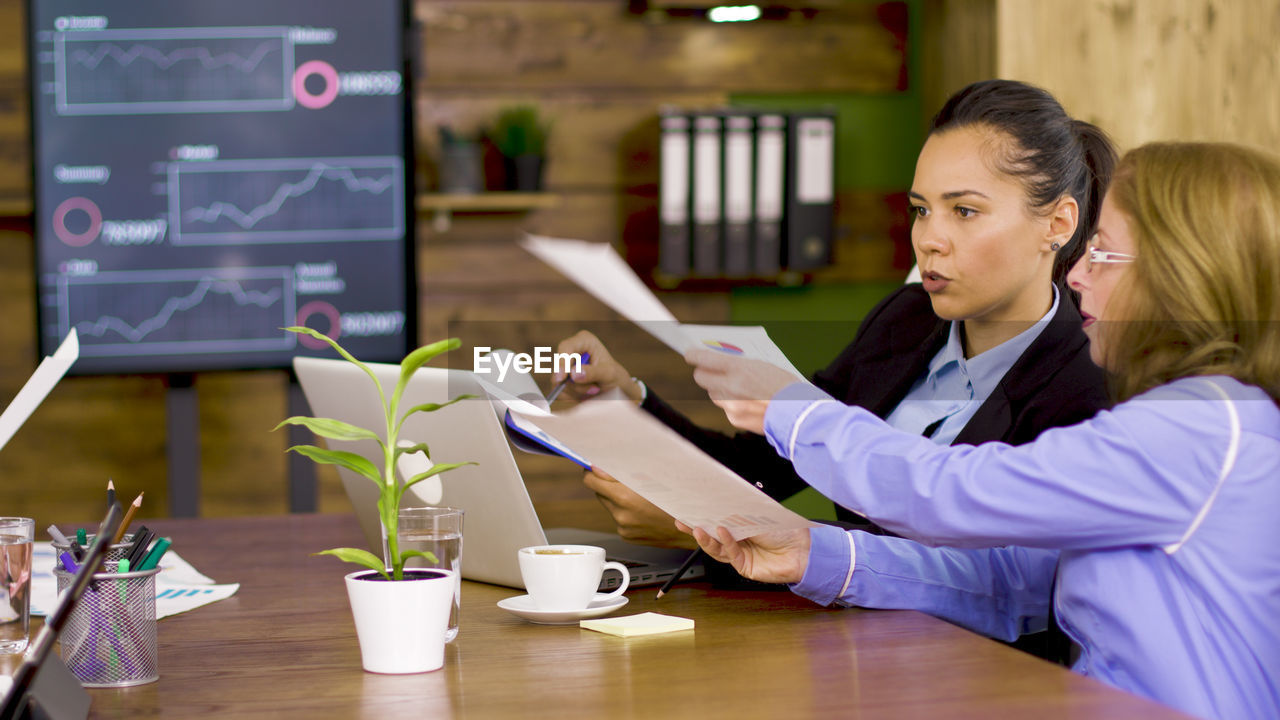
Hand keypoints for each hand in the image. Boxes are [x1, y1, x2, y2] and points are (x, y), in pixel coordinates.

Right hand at [552, 331, 643, 403]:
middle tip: (593, 389)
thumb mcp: (608, 373)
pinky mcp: (562, 379)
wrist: (613, 387)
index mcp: (583, 340)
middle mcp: (571, 350)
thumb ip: (592, 372)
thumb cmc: (613, 375)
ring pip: (559, 382)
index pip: (565, 347)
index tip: (562, 378)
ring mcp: (565, 366)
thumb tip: (573, 373)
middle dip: (574, 382)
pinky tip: (586, 393)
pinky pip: (560, 391)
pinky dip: (573, 396)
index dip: (562, 362)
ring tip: (594, 389)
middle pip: (559, 366)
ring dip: (577, 390)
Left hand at [584, 469, 695, 548]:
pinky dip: (627, 512)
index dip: (591, 472)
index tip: (593, 468)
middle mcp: (621, 514)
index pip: (590, 481)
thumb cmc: (676, 501)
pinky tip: (643, 510)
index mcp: (624, 497)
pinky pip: (620, 519)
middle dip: (608, 485)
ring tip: (641, 497)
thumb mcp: (651, 477)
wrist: (692, 529)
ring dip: (619, 499)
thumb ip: (619, 472)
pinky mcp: (627, 536)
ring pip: (611, 506)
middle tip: (627, 481)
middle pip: (600, 492)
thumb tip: (597, 467)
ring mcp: (624, 527)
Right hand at [675, 522, 810, 584]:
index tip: (688, 509)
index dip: (703, 515)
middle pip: (712, 535)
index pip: (717, 520)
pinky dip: (725, 542)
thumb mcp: (759, 515)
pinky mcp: (745, 567)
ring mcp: (741, 555)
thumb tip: (720, 504)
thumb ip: (739, 514)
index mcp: (741, 526)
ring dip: (706, 538)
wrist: (805, 551)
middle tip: (681, 521)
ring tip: (697, 528)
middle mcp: (739, 540)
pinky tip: (722, 532)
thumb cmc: (787, 530)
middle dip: (695, 529)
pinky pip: (731, 554)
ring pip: (717, 548)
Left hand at [684, 348, 798, 433]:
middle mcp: (730, 387)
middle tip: (707, 369)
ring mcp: (731, 405)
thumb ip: (741, 364)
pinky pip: (726, 409)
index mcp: (739, 368)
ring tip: (730, 385)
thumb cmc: (787, 385)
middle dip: (703, 372)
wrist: (801, 414)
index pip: (704, 358)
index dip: (694, 355)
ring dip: (718, 388)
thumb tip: (723, 363)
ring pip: (713, 394)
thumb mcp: (764, 365)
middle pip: (701, 378)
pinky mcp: (735, 420)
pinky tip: (745, 402)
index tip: (689, 353)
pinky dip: (732, 405)